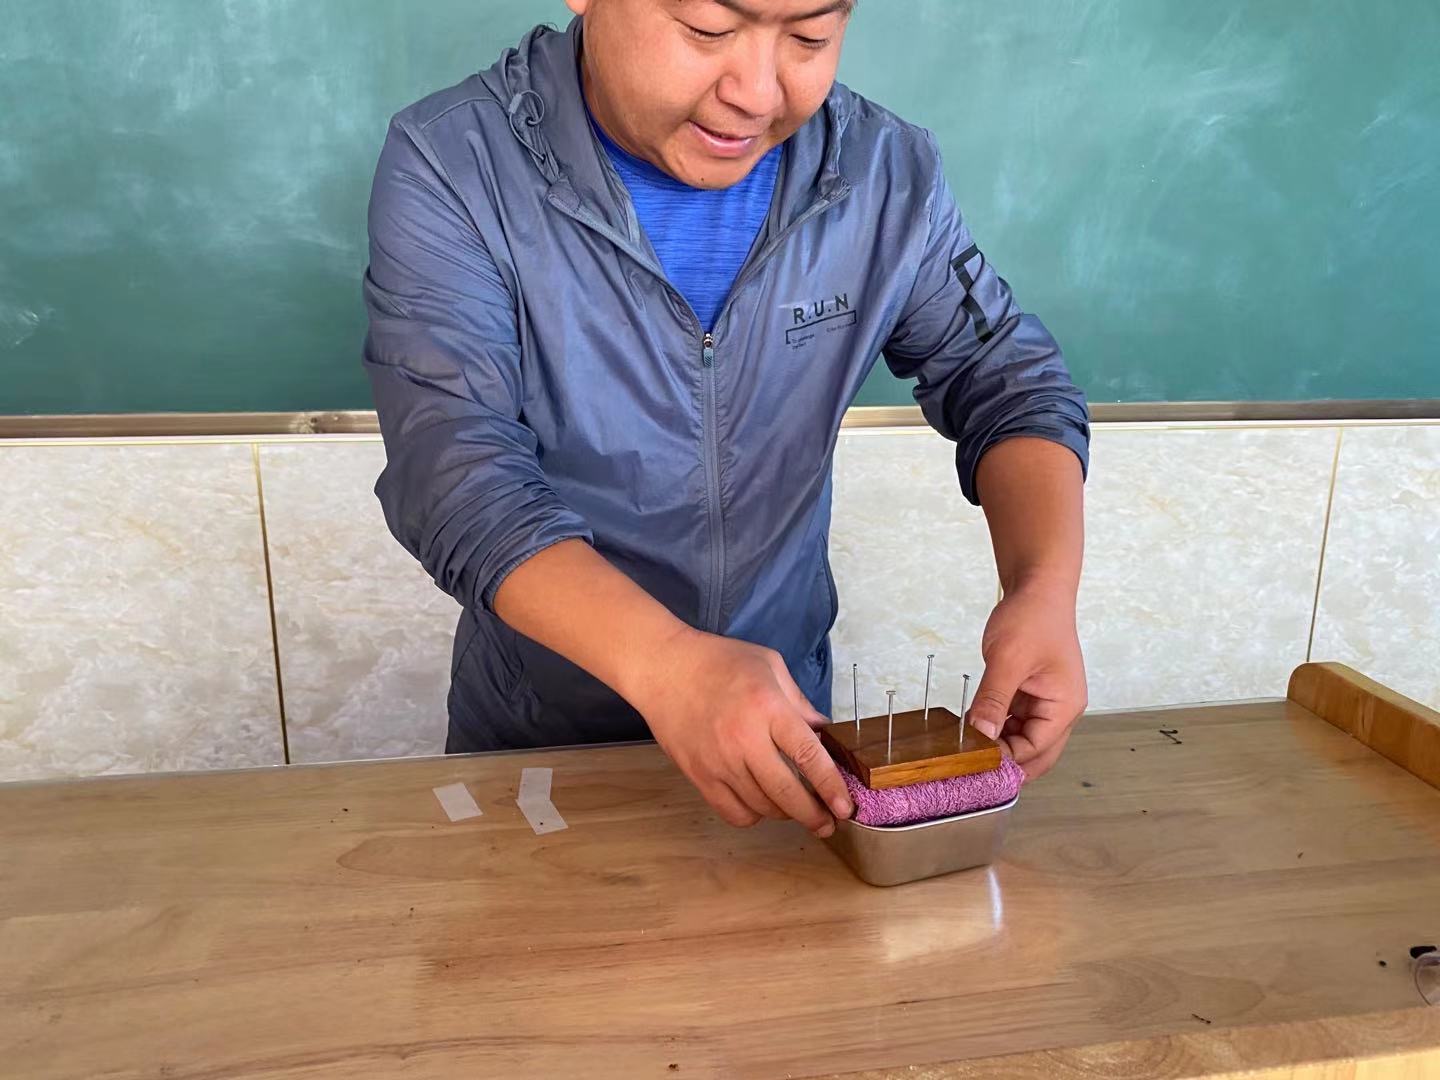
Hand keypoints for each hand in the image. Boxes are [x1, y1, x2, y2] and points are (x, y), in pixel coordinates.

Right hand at [628, 626, 853, 836]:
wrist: (664, 668)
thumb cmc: (719, 661)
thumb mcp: (770, 665)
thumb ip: (799, 703)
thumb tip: (824, 733)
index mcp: (768, 708)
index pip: (809, 756)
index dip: (831, 786)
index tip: (845, 806)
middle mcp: (744, 740)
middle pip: (787, 793)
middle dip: (814, 815)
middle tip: (828, 823)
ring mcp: (719, 762)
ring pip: (762, 807)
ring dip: (785, 813)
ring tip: (795, 807)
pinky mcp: (699, 776)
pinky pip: (733, 812)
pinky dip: (753, 815)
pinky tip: (761, 803)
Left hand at [966, 581, 1086, 778]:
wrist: (1037, 587)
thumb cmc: (1033, 617)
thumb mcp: (1008, 659)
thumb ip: (994, 699)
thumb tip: (982, 735)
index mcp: (1065, 706)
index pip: (1036, 749)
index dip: (1008, 760)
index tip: (976, 763)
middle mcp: (1059, 709)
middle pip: (1035, 752)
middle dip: (1008, 762)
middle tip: (973, 769)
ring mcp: (1044, 702)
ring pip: (1022, 738)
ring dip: (998, 745)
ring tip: (967, 749)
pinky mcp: (1029, 693)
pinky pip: (1012, 720)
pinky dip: (995, 726)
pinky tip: (972, 728)